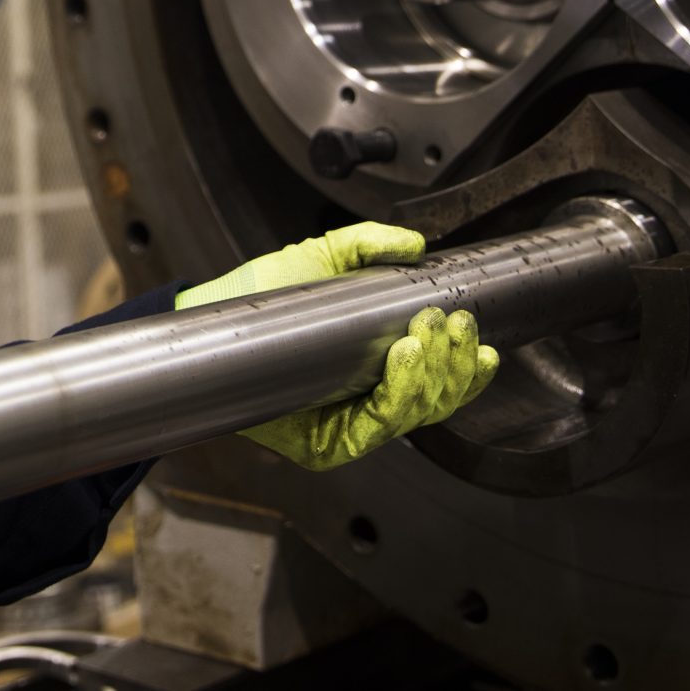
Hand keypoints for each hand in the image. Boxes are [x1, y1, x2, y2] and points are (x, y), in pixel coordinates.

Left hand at [175, 222, 499, 470]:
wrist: (213, 316)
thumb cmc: (263, 297)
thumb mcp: (322, 259)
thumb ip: (369, 246)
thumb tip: (415, 244)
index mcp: (377, 369)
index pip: (438, 380)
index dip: (466, 366)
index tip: (476, 335)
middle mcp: (368, 403)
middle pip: (436, 400)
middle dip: (454, 363)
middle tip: (452, 323)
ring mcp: (349, 428)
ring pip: (414, 413)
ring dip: (433, 373)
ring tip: (428, 332)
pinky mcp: (326, 446)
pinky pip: (377, 428)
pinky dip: (400, 393)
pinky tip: (405, 355)